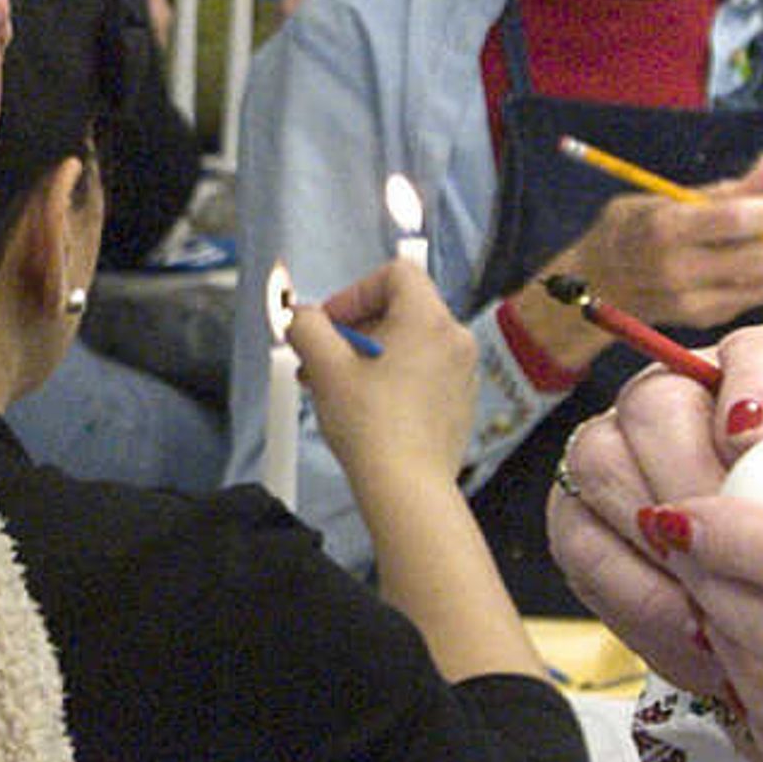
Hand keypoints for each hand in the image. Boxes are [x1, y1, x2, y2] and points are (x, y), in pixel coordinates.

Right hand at [295, 257, 480, 498]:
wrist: (406, 487)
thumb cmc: (372, 426)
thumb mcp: (326, 368)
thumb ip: (306, 328)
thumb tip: (299, 317)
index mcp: (429, 319)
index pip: (396, 274)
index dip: (354, 292)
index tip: (330, 324)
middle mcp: (455, 339)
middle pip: (401, 310)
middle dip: (355, 330)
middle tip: (322, 358)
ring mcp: (463, 372)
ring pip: (410, 344)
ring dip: (370, 356)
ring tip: (336, 387)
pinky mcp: (460, 402)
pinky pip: (424, 372)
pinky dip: (394, 378)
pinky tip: (366, 407)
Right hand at [545, 323, 762, 694]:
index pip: (761, 353)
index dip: (757, 389)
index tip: (754, 444)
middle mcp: (676, 393)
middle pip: (657, 405)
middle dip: (697, 486)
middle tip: (737, 557)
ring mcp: (615, 447)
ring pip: (602, 464)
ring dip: (664, 544)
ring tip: (721, 606)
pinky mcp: (578, 514)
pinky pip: (581, 541)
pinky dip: (640, 595)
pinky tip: (695, 632)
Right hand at [555, 176, 762, 335]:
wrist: (595, 284)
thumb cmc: (629, 229)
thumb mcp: (659, 194)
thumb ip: (720, 189)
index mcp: (665, 229)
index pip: (734, 220)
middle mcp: (679, 270)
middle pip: (758, 258)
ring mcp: (694, 301)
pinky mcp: (706, 318)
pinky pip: (757, 298)